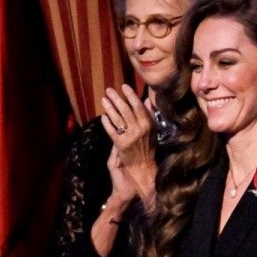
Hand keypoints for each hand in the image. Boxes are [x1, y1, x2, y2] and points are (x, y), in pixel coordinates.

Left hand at [101, 84, 157, 202]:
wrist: (143, 170)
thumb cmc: (148, 150)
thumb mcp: (152, 131)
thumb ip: (148, 115)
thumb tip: (147, 101)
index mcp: (149, 125)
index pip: (139, 107)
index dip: (131, 95)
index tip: (124, 86)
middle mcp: (140, 130)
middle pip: (126, 110)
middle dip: (117, 99)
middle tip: (109, 90)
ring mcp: (130, 137)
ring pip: (118, 119)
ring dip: (110, 108)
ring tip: (104, 99)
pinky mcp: (121, 145)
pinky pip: (112, 131)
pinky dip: (107, 123)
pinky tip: (103, 117)